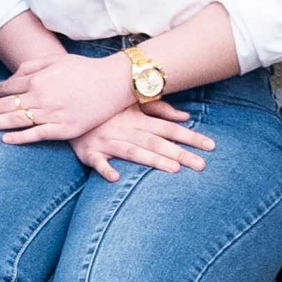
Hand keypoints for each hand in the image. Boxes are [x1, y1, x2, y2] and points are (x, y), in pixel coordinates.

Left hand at [0, 51, 140, 146]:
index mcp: (37, 78)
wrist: (115, 82)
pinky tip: (4, 140)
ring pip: (14, 121)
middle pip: (3, 107)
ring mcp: (52, 113)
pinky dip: (20, 137)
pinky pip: (38, 134)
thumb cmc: (86, 70)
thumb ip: (33, 67)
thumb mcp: (56, 61)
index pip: (7, 88)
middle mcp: (41, 96)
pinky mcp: (65, 128)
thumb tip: (13, 76)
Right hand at [68, 101, 212, 182]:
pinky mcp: (88, 151)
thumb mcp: (133, 103)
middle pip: (157, 143)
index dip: (190, 137)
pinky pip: (96, 162)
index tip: (211, 146)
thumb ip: (160, 108)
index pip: (169, 130)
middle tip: (202, 165)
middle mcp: (126, 130)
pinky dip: (105, 169)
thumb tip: (185, 116)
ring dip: (152, 160)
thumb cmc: (105, 106)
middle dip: (180, 153)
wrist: (70, 103)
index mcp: (138, 120)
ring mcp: (107, 141)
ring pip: (134, 152)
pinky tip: (116, 178)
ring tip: (174, 170)